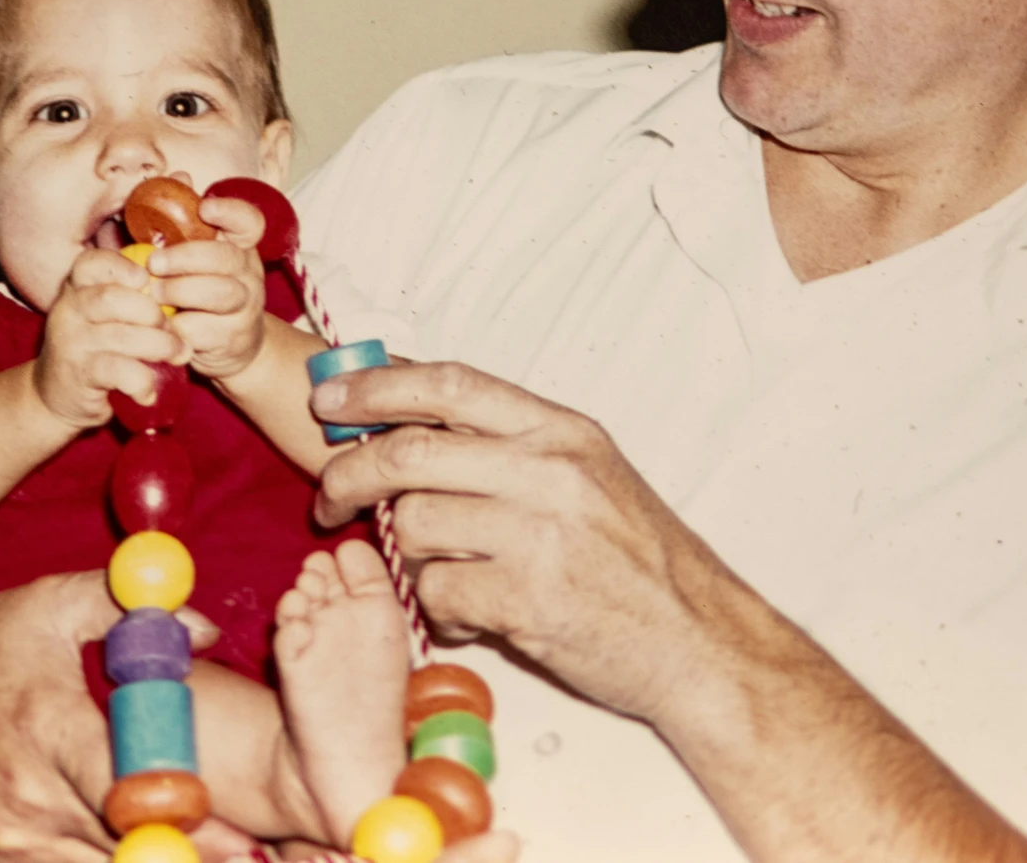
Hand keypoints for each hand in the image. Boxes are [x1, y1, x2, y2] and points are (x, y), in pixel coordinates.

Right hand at [0, 566, 259, 862]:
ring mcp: (7, 840)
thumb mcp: (47, 606)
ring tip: (204, 858)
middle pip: (123, 851)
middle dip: (185, 854)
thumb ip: (129, 609)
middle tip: (244, 856)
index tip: (239, 830)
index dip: (186, 814)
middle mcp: (27, 799)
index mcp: (49, 730)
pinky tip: (137, 855)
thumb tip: (203, 623)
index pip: (129, 790)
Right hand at [38, 249, 185, 428]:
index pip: (91, 263)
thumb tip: (178, 288)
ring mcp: (70, 343)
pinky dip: (142, 381)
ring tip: (178, 355)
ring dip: (160, 346)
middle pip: (112, 298)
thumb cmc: (96, 348)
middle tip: (174, 330)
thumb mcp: (105, 316)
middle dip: (153, 313)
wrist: (57, 396)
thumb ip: (131, 297)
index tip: (147, 279)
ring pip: (121, 336)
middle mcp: (68, 311)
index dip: (122, 267)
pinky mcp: (78, 374)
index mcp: (76, 289)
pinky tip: (149, 391)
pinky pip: (119, 371)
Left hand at [148, 192, 268, 381]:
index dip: (230, 211)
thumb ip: (175, 220)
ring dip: (181, 291)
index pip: (249, 221)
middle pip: (227, 257)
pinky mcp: (233, 338)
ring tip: (155, 294)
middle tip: (154, 263)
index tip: (205, 207)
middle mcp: (248, 272)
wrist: (231, 345)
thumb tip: (177, 177)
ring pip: (220, 293)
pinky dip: (178, 327)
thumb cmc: (196, 290)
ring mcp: (246, 307)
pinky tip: (162, 324)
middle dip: (187, 257)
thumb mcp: (187, 254)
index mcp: (238, 245)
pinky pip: (205, 331)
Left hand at [310, 361, 730, 726]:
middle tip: (328, 498)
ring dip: (409, 556)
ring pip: (415, 525)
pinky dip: (438, 608)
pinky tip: (469, 615)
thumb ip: (508, 445)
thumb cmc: (636, 561)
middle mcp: (551, 471)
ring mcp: (540, 535)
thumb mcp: (587, 475)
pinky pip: (436, 592)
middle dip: (350, 473)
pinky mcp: (528, 600)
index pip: (450, 384)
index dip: (377, 386)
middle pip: (410, 452)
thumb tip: (410, 413)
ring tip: (444, 575)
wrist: (698, 642)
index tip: (328, 398)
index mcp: (562, 431)